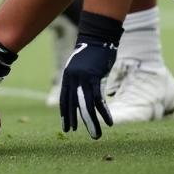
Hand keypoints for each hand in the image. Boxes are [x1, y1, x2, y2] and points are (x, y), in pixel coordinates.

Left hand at [59, 11, 120, 138]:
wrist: (99, 37)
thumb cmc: (91, 52)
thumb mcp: (81, 66)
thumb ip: (79, 79)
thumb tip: (81, 92)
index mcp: (68, 76)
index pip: (64, 99)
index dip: (65, 113)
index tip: (66, 126)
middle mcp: (73, 79)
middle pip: (73, 105)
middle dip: (74, 120)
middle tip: (73, 133)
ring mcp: (84, 79)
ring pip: (87, 106)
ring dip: (92, 122)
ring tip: (95, 135)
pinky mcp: (95, 78)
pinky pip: (99, 100)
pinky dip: (104, 113)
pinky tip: (108, 122)